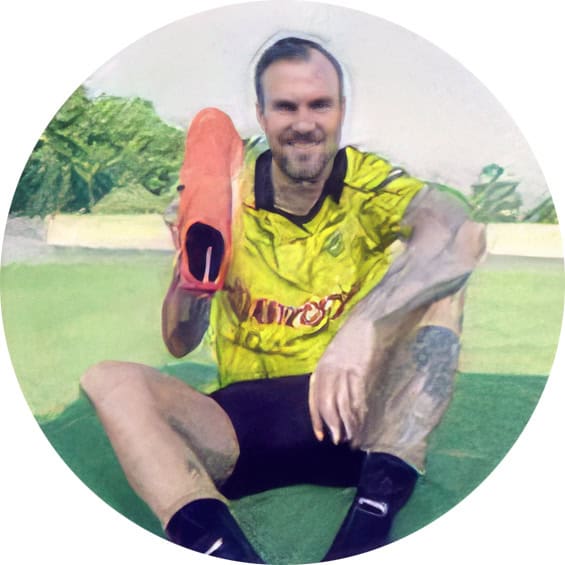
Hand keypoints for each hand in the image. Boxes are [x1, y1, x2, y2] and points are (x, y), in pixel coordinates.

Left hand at [308, 316, 383, 445]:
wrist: (367, 321)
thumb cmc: (352, 339)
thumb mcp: (335, 357)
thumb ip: (331, 376)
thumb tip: (334, 401)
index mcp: (321, 368)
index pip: (315, 398)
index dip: (317, 419)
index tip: (320, 436)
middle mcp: (329, 371)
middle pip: (327, 404)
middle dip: (332, 425)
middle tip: (339, 441)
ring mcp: (344, 371)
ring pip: (342, 404)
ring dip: (347, 424)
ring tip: (352, 438)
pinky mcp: (360, 371)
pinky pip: (357, 396)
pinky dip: (359, 413)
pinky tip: (362, 423)